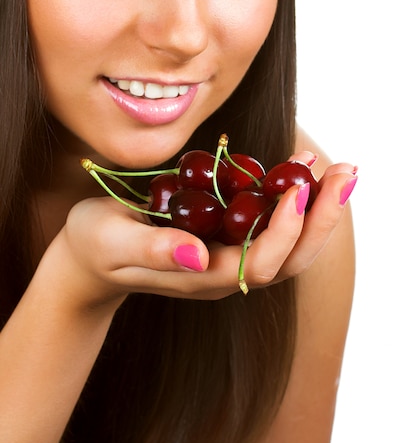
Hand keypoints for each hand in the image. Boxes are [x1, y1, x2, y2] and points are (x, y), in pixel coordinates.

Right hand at [43, 152, 355, 307]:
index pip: (258, 263)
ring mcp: (227, 253)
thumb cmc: (96, 246)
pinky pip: (267, 219)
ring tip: (340, 171)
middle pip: (288, 256)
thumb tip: (198, 254)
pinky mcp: (224, 233)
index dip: (284, 231)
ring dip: (317, 207)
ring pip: (287, 240)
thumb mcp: (115, 242)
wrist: (91, 256)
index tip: (300, 192)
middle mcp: (224, 270)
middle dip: (322, 219)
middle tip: (347, 174)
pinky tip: (300, 165)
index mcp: (202, 277)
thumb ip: (155, 250)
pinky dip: (290, 194)